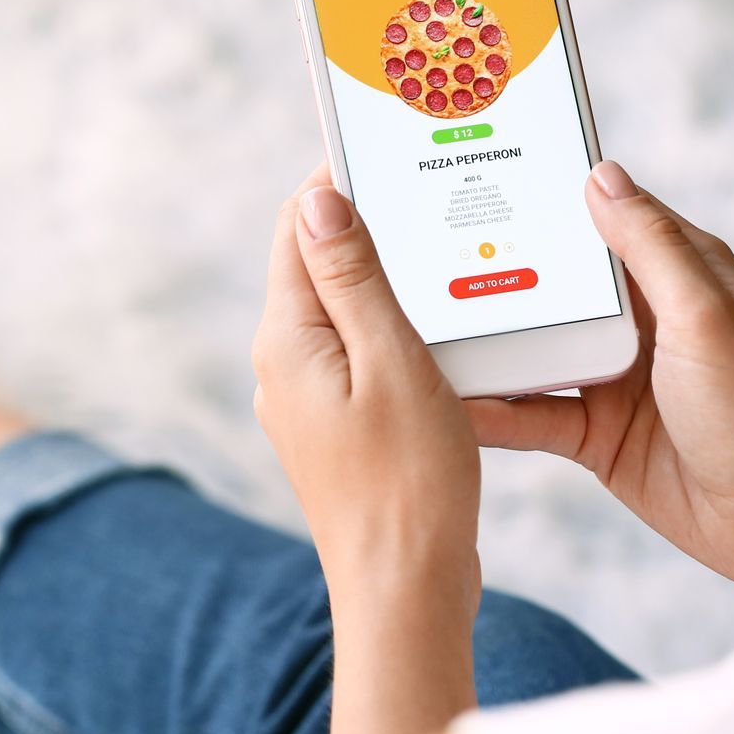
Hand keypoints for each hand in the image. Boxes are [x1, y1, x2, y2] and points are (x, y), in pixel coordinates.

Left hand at [253, 165, 481, 611]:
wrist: (406, 591)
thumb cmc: (410, 484)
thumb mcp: (393, 363)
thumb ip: (355, 277)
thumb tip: (318, 198)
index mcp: (287, 339)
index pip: (298, 226)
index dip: (341, 179)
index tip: (390, 142)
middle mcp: (282, 366)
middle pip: (318, 263)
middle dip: (371, 222)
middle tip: (434, 185)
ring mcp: (306, 400)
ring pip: (344, 310)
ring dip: (390, 276)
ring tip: (450, 246)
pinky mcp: (336, 428)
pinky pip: (360, 354)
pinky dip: (396, 328)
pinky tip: (447, 327)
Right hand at [468, 161, 733, 620]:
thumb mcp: (703, 316)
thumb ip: (649, 248)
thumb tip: (601, 176)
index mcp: (681, 276)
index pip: (609, 217)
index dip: (556, 194)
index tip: (492, 167)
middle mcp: (645, 321)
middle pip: (561, 282)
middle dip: (503, 266)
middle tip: (426, 241)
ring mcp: (617, 380)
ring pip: (537, 348)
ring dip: (491, 340)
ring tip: (422, 319)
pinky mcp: (596, 435)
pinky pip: (532, 414)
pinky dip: (494, 409)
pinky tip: (449, 401)